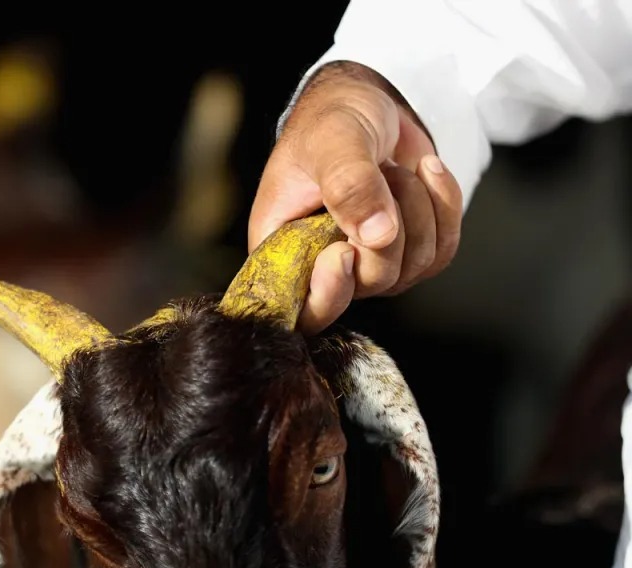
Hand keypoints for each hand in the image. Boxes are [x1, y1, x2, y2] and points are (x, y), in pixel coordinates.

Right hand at [249, 61, 462, 333]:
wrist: (366, 103)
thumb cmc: (330, 119)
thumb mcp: (331, 140)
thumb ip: (349, 184)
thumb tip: (377, 235)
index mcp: (282, 249)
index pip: (301, 307)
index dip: (327, 293)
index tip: (343, 250)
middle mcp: (322, 265)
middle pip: (367, 283)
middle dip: (387, 228)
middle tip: (379, 173)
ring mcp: (367, 263)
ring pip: (410, 269)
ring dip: (418, 209)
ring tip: (394, 166)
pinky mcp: (406, 252)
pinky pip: (440, 252)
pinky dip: (443, 207)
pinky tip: (426, 171)